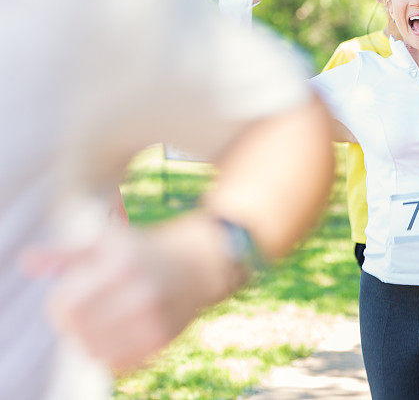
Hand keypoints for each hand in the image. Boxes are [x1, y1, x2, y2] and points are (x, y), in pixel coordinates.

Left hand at [21, 218, 238, 371]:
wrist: (201, 263)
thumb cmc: (144, 251)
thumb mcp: (107, 243)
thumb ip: (66, 255)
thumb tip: (27, 262)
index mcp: (121, 265)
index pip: (66, 304)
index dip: (58, 306)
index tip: (67, 300)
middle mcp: (140, 292)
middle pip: (78, 330)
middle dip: (72, 325)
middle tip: (82, 315)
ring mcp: (154, 318)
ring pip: (96, 351)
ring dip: (88, 342)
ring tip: (97, 327)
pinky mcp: (164, 338)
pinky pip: (119, 363)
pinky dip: (110, 355)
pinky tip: (116, 338)